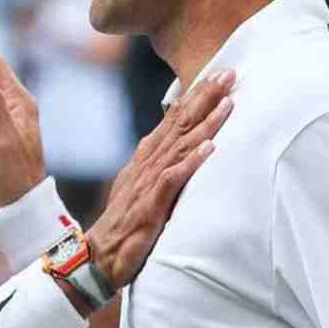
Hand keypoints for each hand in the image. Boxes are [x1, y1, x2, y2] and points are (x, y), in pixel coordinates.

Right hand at [87, 70, 234, 287]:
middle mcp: (147, 163)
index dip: (195, 97)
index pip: (172, 119)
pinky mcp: (152, 204)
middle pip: (179, 123)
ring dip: (206, 123)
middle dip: (205, 97)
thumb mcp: (140, 187)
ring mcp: (149, 182)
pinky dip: (192, 162)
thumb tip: (179, 148)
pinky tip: (210, 148)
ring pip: (181, 145)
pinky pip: (174, 178)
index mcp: (145, 158)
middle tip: (228, 73)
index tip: (215, 77)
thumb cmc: (124, 224)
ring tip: (228, 102)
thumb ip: (158, 166)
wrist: (100, 255)